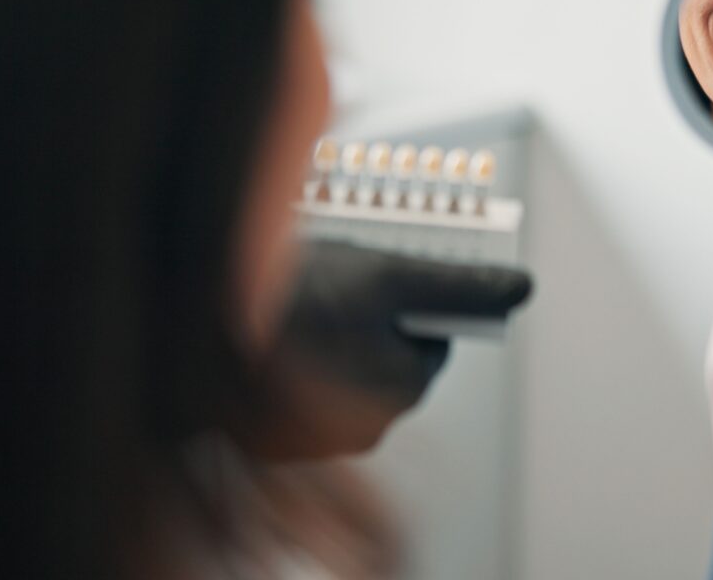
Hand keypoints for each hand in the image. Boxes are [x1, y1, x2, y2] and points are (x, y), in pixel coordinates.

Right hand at [242, 241, 531, 459]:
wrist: (190, 330)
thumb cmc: (290, 301)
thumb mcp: (387, 276)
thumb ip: (458, 284)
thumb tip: (521, 288)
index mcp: (401, 390)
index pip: (431, 341)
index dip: (409, 303)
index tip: (384, 284)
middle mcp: (366, 426)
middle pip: (390, 356)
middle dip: (371, 321)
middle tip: (338, 290)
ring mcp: (318, 435)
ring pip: (348, 369)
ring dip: (336, 338)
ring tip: (302, 307)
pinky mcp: (278, 433)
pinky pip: (309, 388)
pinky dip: (302, 361)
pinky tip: (280, 334)